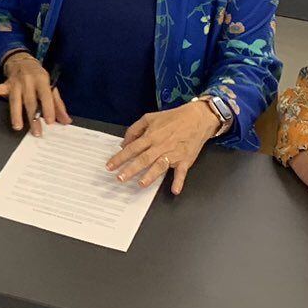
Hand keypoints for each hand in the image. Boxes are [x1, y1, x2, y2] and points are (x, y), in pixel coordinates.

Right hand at [0, 51, 68, 134]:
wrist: (23, 61)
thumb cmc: (39, 77)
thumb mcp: (51, 87)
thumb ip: (58, 105)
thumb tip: (66, 121)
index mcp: (42, 80)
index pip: (45, 96)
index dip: (48, 108)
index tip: (50, 122)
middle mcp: (28, 81)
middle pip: (30, 101)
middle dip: (33, 117)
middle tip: (36, 132)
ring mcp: (15, 82)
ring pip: (15, 99)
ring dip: (16, 113)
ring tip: (18, 126)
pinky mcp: (6, 84)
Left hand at [107, 100, 221, 194]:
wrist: (197, 118)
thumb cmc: (172, 118)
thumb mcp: (150, 117)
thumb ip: (134, 129)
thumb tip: (124, 143)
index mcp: (151, 136)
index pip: (132, 148)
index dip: (120, 157)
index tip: (110, 166)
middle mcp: (160, 145)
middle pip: (143, 158)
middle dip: (131, 169)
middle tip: (120, 178)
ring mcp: (173, 153)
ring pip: (160, 165)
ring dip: (151, 175)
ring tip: (141, 184)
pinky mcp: (185, 159)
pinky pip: (181, 172)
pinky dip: (178, 181)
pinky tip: (175, 190)